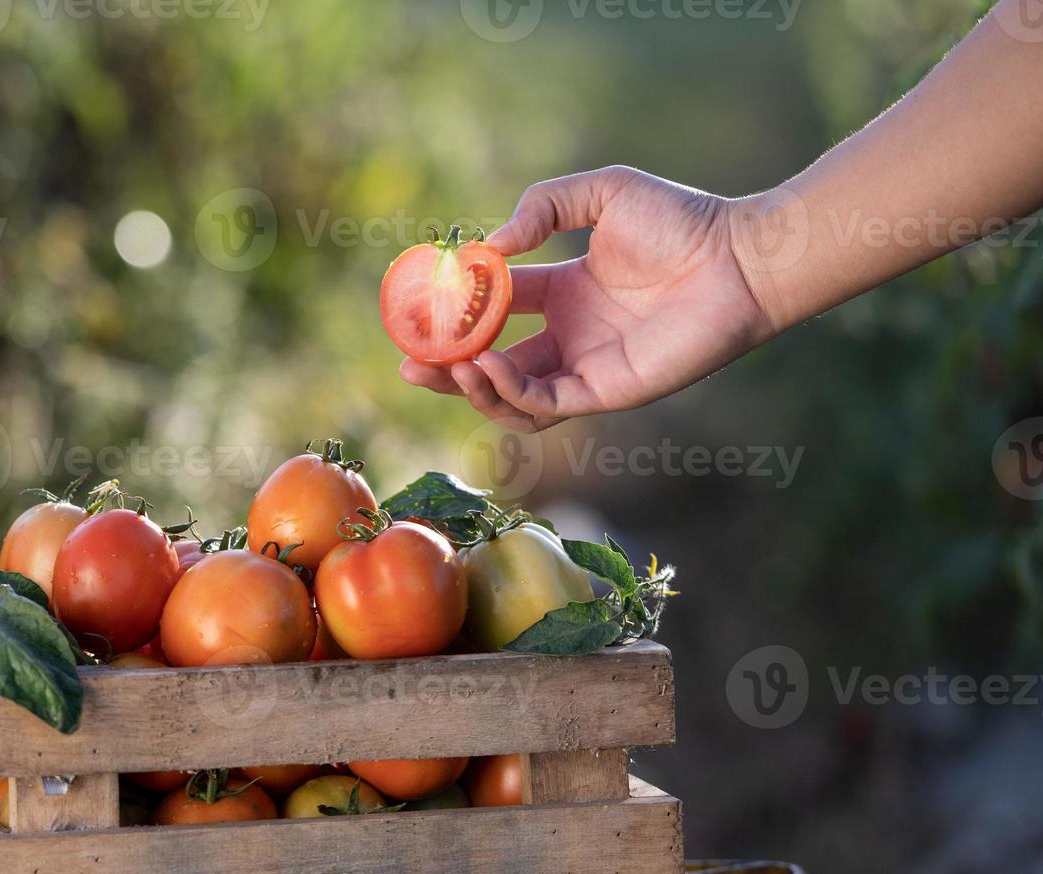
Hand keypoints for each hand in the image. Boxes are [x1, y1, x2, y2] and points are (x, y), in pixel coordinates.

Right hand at [400, 166, 776, 431]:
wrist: (739, 257)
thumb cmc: (682, 220)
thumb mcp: (600, 192)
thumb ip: (543, 208)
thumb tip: (491, 245)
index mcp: (567, 293)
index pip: (498, 310)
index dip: (458, 313)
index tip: (423, 306)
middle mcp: (572, 336)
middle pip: (493, 365)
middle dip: (448, 368)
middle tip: (410, 362)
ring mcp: (587, 367)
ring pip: (511, 397)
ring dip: (472, 387)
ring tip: (446, 366)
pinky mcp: (606, 391)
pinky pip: (543, 404)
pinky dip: (508, 390)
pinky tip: (486, 362)